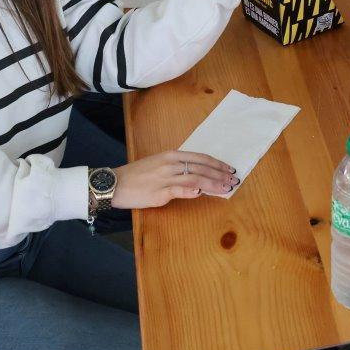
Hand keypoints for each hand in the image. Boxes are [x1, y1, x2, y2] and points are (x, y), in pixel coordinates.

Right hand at [110, 150, 238, 207]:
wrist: (115, 183)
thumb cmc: (137, 175)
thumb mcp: (159, 164)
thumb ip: (177, 168)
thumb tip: (196, 175)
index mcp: (172, 156)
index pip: (201, 158)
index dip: (217, 164)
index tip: (229, 169)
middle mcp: (170, 164)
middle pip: (202, 168)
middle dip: (220, 174)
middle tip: (234, 180)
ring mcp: (165, 178)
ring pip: (195, 178)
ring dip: (213, 184)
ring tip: (226, 188)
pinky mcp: (158, 192)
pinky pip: (178, 190)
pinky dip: (191, 191)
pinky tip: (201, 193)